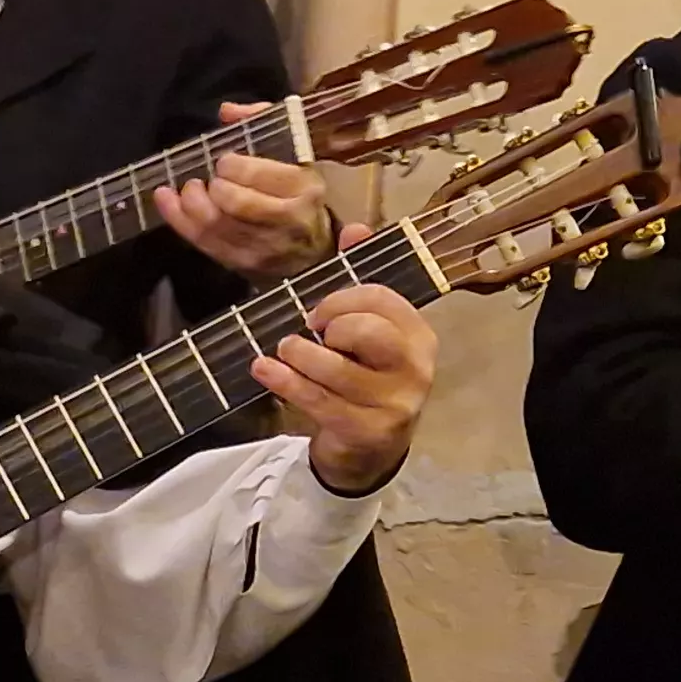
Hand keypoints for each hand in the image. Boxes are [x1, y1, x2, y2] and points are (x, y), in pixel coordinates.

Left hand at [152, 101, 329, 277]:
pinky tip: (166, 200)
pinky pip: (205, 243)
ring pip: (216, 226)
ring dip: (190, 204)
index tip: (224, 161)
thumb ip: (262, 121)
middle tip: (205, 178)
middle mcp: (288, 220)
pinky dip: (179, 221)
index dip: (232, 166)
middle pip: (234, 203)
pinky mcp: (244, 264)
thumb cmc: (299, 191)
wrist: (315, 247)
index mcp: (304, 187)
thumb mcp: (293, 152)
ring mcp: (265, 247)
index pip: (258, 176)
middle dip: (212, 187)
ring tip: (187, 188)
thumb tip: (227, 111)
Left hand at [251, 280, 431, 497]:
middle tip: (307, 329)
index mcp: (418, 335)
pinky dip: (284, 381)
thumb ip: (360, 281)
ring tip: (284, 350)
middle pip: (367, 330)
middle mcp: (414, 367)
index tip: (317, 310)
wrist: (370, 451)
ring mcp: (394, 402)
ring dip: (299, 355)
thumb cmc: (366, 379)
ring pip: (336, 368)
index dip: (342, 297)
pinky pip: (318, 400)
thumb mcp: (370, 331)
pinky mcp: (367, 430)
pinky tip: (262, 369)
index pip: (382, 299)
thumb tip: (354, 229)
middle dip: (329, 322)